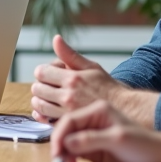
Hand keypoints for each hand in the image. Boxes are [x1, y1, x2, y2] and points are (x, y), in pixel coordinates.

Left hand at [31, 35, 157, 126]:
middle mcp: (68, 95)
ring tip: (48, 97)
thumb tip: (56, 39)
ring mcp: (67, 111)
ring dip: (39, 100)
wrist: (123, 109)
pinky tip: (48, 110)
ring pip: (38, 104)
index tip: (49, 73)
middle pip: (37, 88)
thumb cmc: (107, 87)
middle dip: (41, 85)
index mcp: (72, 79)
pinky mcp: (68, 123)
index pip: (41, 72)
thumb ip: (70, 54)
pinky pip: (45, 119)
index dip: (43, 71)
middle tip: (49, 86)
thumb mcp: (91, 66)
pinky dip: (42, 115)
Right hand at [52, 100, 160, 161]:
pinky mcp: (91, 149)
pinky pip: (73, 152)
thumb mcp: (118, 139)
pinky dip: (68, 158)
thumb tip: (67, 142)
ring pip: (67, 141)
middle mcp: (92, 121)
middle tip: (59, 159)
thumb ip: (91, 140)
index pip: (70, 119)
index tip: (57, 150)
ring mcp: (91, 135)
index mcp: (97, 110)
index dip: (59, 134)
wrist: (159, 158)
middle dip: (59, 144)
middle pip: (65, 130)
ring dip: (63, 152)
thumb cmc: (144, 144)